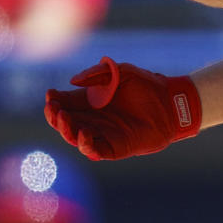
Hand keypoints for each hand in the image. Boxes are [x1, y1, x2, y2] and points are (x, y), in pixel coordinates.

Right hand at [45, 56, 201, 159]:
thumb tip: (73, 81)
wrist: (171, 101)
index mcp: (91, 102)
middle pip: (65, 123)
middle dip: (55, 117)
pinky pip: (96, 151)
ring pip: (76, 138)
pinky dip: (86, 145)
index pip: (66, 104)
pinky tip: (83, 134)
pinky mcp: (116, 147)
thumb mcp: (121, 71)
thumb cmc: (148, 85)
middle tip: (54, 108)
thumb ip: (98, 73)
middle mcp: (94, 119)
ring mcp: (104, 134)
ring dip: (66, 130)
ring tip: (64, 119)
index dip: (55, 101)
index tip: (51, 94)